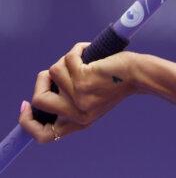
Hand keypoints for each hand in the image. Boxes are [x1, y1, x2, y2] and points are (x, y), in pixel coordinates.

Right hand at [17, 42, 140, 143]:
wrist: (140, 75)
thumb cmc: (118, 84)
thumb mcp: (93, 104)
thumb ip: (70, 105)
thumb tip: (42, 90)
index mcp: (78, 123)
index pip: (43, 135)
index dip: (28, 121)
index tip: (26, 104)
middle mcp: (77, 113)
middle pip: (38, 100)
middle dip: (40, 82)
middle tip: (51, 73)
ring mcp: (79, 95)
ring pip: (53, 72)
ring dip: (65, 60)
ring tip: (82, 59)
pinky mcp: (84, 77)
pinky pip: (67, 58)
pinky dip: (77, 49)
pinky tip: (88, 50)